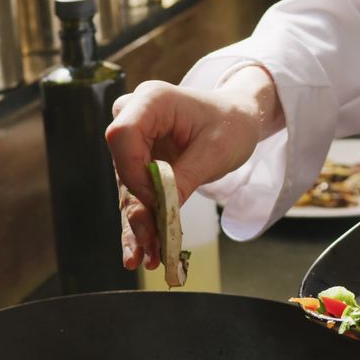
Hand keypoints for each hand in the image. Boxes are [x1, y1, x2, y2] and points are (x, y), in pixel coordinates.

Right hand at [105, 66, 281, 269]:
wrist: (237, 119)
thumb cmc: (231, 124)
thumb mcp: (217, 150)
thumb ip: (187, 177)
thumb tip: (163, 211)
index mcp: (151, 101)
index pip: (123, 137)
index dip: (134, 173)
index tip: (158, 203)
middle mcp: (134, 118)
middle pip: (122, 168)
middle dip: (136, 211)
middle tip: (149, 248)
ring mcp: (134, 142)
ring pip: (127, 189)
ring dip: (138, 225)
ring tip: (147, 258)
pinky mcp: (139, 163)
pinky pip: (137, 195)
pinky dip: (144, 223)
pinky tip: (145, 251)